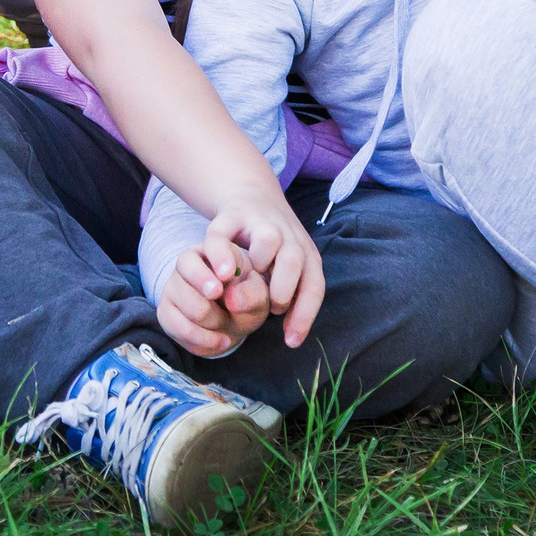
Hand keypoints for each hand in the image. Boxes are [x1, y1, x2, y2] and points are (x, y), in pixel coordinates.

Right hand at [159, 233, 272, 357]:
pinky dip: (202, 339)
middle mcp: (188, 261)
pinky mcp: (165, 310)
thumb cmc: (244, 299)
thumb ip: (253, 293)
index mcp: (215, 248)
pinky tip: (218, 340)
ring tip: (226, 324)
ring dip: (213, 323)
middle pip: (189, 270)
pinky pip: (178, 327)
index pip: (212, 243)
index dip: (219, 257)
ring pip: (187, 304)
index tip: (228, 275)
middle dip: (214, 298)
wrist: (231, 321)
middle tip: (228, 311)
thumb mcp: (259, 296)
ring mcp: (173, 285)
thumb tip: (233, 299)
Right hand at [165, 192, 325, 352]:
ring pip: (268, 240)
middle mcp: (287, 236)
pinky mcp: (231, 215)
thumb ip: (292, 297)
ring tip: (247, 283)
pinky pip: (225, 232)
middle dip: (283, 290)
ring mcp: (260, 222)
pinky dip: (222, 253)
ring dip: (260, 265)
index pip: (314, 285)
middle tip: (268, 307)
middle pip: (296, 260)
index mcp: (305, 253)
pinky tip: (222, 274)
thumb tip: (291, 338)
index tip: (291, 342)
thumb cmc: (272, 246)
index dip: (304, 315)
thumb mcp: (289, 267)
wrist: (252, 193)